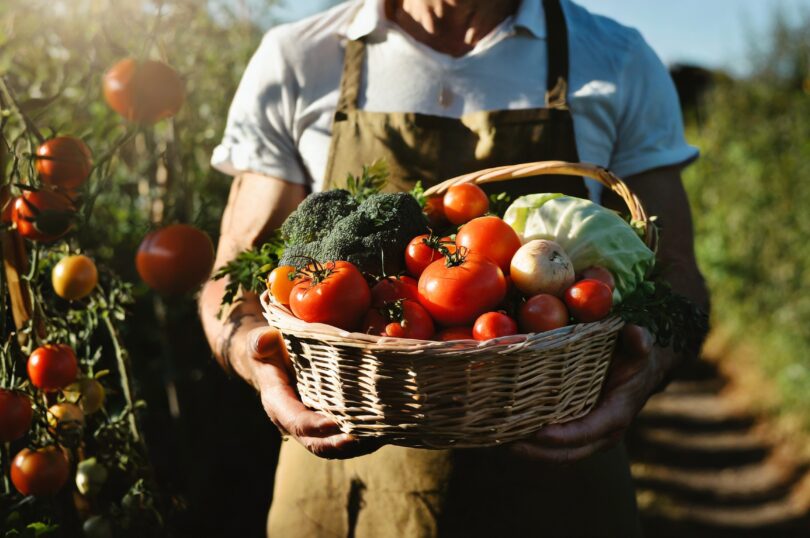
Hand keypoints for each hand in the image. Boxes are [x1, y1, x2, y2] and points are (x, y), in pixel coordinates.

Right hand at [245, 326, 381, 458]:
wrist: (274, 361)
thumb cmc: (271, 349)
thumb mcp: (261, 343)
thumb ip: (260, 342)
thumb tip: (266, 339)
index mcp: (279, 405)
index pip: (298, 422)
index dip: (317, 426)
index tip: (338, 424)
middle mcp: (296, 422)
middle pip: (320, 443)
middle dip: (343, 444)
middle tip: (368, 437)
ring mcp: (315, 425)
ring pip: (336, 445)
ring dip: (360, 444)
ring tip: (384, 435)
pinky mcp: (330, 421)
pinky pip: (347, 435)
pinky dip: (366, 436)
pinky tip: (388, 428)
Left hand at [510, 324, 664, 462]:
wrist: (643, 371)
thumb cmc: (636, 358)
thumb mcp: (639, 348)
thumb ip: (638, 342)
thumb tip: (635, 333)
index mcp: (616, 414)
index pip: (586, 432)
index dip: (562, 436)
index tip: (537, 434)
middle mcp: (603, 433)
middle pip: (567, 452)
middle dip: (537, 452)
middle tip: (506, 444)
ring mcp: (590, 436)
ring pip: (559, 454)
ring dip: (530, 452)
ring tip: (500, 442)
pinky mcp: (579, 432)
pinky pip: (556, 446)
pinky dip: (533, 444)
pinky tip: (509, 434)